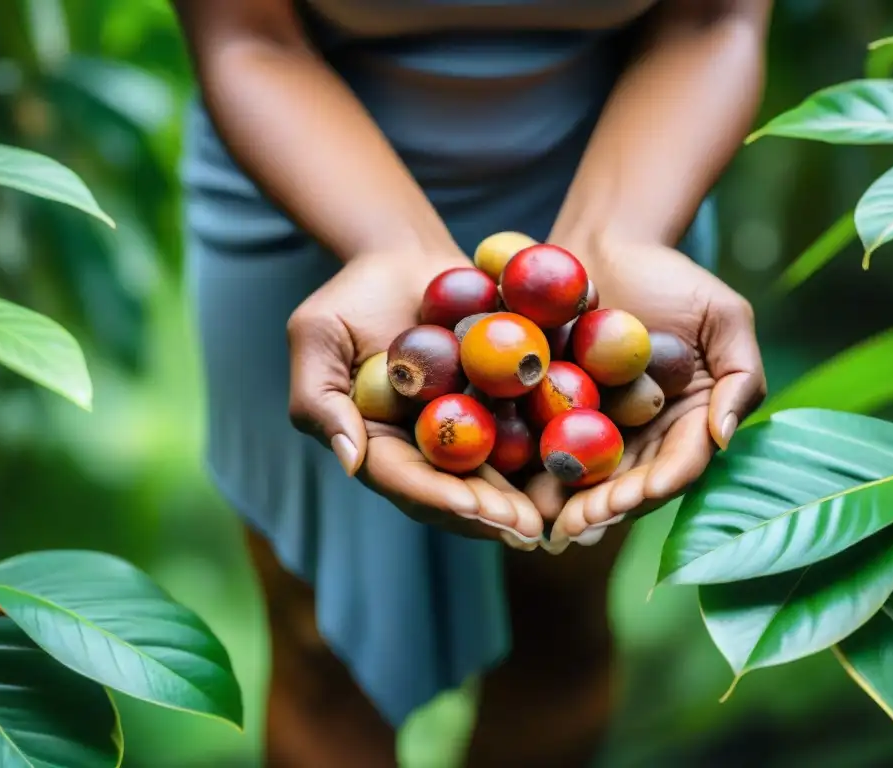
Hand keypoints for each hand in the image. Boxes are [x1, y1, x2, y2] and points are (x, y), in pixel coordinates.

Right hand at [286, 251, 542, 549]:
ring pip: (493, 476)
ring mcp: (462, 430)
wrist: (406, 259)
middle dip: (488, 513)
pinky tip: (575, 470)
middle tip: (523, 528)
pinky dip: (545, 454)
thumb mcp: (317, 335)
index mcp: (377, 441)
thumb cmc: (352, 295)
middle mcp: (421, 446)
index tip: (469, 507)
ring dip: (521, 500)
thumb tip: (350, 460)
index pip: (404, 480)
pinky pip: (522, 435)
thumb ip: (320, 396)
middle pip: (455, 490)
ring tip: (551, 515)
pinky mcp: (497, 407)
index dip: (437, 496)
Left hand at [528, 240, 765, 553]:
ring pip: (586, 479)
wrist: (603, 245)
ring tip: (545, 524)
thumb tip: (724, 437)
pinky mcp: (555, 413)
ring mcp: (598, 428)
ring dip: (567, 506)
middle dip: (605, 510)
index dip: (658, 486)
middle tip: (577, 527)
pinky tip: (517, 491)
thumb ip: (740, 375)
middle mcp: (645, 436)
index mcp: (688, 422)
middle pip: (628, 485)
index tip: (636, 497)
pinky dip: (534, 472)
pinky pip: (545, 448)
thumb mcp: (723, 316)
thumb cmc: (671, 277)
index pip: (679, 466)